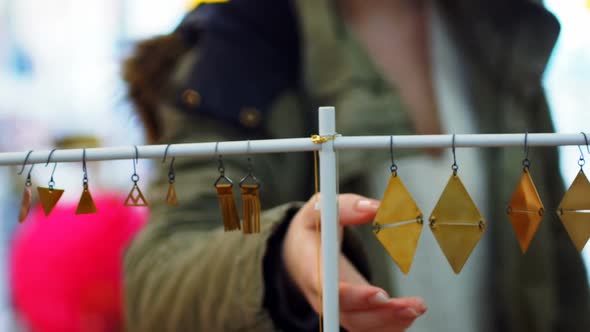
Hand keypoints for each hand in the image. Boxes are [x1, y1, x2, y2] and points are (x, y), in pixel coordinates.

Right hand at [283, 194, 426, 331]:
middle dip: (379, 313)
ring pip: (360, 325)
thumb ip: (346, 206)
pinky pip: (367, 328)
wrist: (298, 253)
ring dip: (390, 321)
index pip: (327, 288)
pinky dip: (389, 325)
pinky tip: (409, 314)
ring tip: (417, 307)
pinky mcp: (349, 312)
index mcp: (310, 265)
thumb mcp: (320, 208)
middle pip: (347, 313)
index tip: (379, 293)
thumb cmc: (312, 228)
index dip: (351, 295)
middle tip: (411, 305)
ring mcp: (335, 307)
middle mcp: (321, 293)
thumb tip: (377, 207)